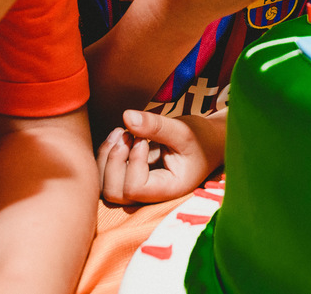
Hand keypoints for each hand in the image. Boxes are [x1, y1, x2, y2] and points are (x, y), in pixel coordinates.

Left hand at [96, 110, 224, 204]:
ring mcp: (138, 188)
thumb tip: (126, 116)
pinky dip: (106, 153)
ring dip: (106, 156)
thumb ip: (156, 125)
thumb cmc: (200, 138)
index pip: (135, 189)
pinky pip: (105, 175)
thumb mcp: (183, 130)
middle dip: (114, 161)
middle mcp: (150, 194)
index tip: (143, 141)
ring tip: (122, 132)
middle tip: (128, 136)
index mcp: (168, 189)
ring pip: (105, 186)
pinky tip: (120, 134)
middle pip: (115, 193)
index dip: (133, 163)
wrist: (206, 143)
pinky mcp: (129, 177)